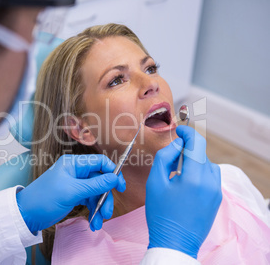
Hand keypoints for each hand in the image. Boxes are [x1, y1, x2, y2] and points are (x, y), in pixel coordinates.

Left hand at [16, 154, 125, 232]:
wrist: (27, 215)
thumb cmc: (44, 198)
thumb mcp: (72, 191)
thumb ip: (95, 185)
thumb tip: (114, 178)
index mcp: (74, 164)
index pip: (100, 162)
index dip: (112, 172)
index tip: (120, 186)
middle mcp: (76, 171)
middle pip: (100, 180)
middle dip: (105, 197)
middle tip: (108, 212)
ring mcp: (76, 184)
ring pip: (96, 193)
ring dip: (100, 207)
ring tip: (99, 222)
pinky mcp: (74, 196)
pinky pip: (90, 201)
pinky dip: (93, 211)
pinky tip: (93, 223)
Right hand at [145, 126, 221, 258]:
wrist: (175, 242)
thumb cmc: (161, 214)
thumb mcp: (155, 182)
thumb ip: (165, 157)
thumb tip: (176, 144)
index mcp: (194, 177)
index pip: (197, 143)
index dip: (187, 132)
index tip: (179, 130)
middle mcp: (210, 182)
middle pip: (202, 153)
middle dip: (187, 149)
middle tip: (171, 156)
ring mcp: (216, 191)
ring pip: (208, 164)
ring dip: (194, 161)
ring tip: (177, 172)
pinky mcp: (217, 199)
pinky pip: (211, 177)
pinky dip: (199, 173)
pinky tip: (185, 183)